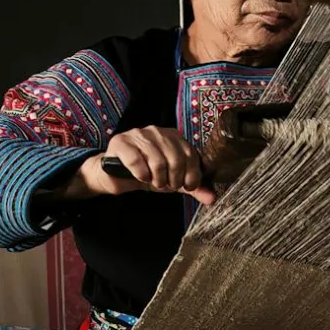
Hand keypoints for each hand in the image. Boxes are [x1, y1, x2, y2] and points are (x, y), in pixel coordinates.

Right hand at [67, 127, 215, 202]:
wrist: (118, 176)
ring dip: (157, 179)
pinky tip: (139, 176)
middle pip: (176, 158)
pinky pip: (136, 160)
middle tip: (166, 185)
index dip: (191, 175)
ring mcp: (138, 134)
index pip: (191, 155)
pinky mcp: (121, 142)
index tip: (185, 186)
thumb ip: (193, 188)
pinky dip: (141, 174)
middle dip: (173, 179)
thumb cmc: (149, 175)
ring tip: (153, 182)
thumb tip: (211, 198)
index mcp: (174, 136)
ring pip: (157, 160)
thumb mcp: (174, 181)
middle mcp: (157, 131)